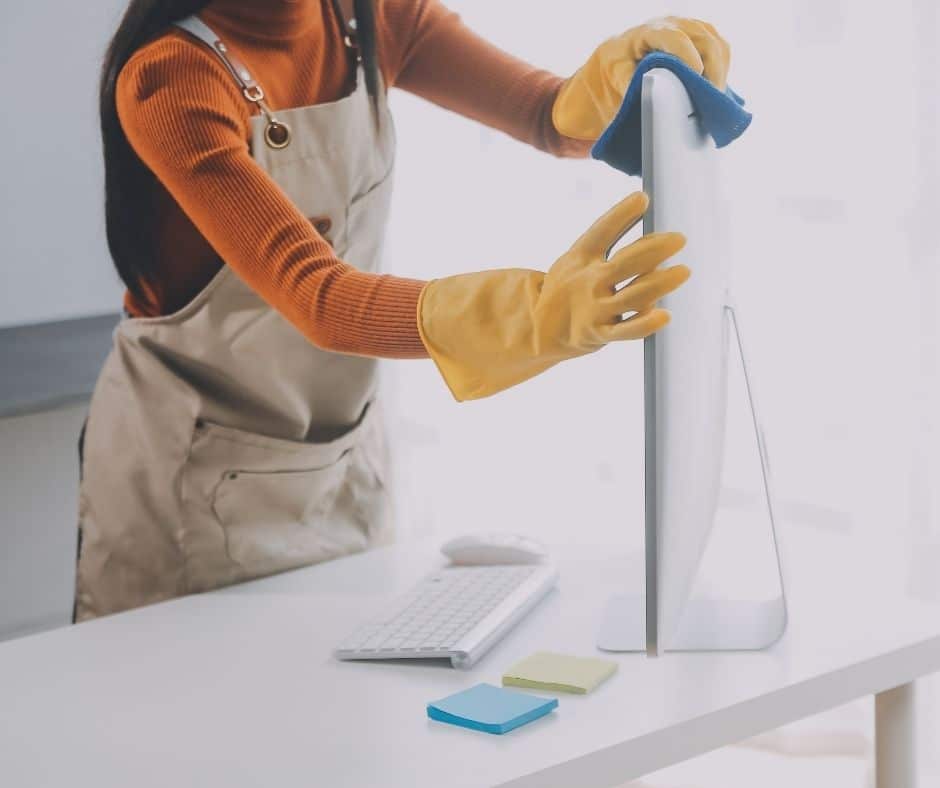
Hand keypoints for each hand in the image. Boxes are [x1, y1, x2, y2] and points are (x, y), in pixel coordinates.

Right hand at [418, 191, 689, 400]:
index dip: (621, 214)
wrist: (538, 328)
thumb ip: (611, 229)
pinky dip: (644, 324)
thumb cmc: (569, 285)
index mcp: (582, 256)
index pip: (602, 231)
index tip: (643, 199)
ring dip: (658, 284)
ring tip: (683, 272)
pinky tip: (664, 315)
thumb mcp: (580, 254)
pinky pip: (625, 330)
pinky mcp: (599, 333)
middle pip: (624, 263)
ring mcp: (594, 309)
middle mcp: (589, 281)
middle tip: (679, 239)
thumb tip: (643, 198)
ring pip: (632, 296)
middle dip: (653, 250)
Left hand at [553, 17, 730, 140]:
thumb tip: (650, 88)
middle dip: (713, 68)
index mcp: (648, 32)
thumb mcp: (613, 77)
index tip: (697, 79)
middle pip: (704, 38)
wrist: (609, 68)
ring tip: (717, 98)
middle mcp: (670, 25)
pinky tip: (716, 89)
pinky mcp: (696, 40)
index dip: (689, 57)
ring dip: (721, 69)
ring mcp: (686, 30)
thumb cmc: (610, 73)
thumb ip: (628, 80)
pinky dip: (722, 67)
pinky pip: (718, 47)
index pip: (675, 38)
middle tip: (714, 99)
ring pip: (715, 41)